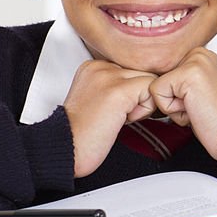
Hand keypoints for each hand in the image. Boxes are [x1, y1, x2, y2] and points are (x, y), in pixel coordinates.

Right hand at [63, 60, 157, 177]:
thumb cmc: (81, 135)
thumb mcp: (96, 101)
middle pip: (142, 73)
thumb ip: (115, 88)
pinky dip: (145, 109)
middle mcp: (100, 67)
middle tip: (118, 116)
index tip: (114, 111)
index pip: (131, 69)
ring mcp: (109, 76)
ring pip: (150, 79)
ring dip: (142, 103)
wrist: (65, 149)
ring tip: (119, 117)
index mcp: (93, 67)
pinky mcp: (119, 90)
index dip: (132, 93)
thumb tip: (142, 89)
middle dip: (138, 96)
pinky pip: (151, 90)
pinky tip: (124, 120)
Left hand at [149, 48, 216, 160]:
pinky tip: (194, 110)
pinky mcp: (189, 73)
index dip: (174, 96)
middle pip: (158, 78)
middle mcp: (198, 53)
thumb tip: (151, 83)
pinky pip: (157, 92)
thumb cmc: (215, 120)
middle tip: (197, 106)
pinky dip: (172, 110)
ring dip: (172, 106)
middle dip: (172, 100)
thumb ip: (178, 82)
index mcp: (200, 56)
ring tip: (196, 108)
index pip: (163, 74)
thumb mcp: (195, 92)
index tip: (197, 102)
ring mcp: (195, 61)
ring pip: (157, 86)